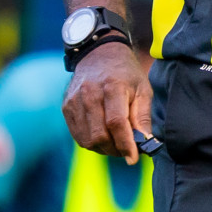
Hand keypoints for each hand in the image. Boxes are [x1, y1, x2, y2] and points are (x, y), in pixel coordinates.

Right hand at [62, 42, 151, 164]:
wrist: (99, 53)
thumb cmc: (126, 73)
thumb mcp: (143, 89)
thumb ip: (142, 117)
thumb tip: (145, 144)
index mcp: (112, 86)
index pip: (116, 123)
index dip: (125, 144)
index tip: (133, 158)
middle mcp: (90, 93)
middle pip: (99, 135)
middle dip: (115, 149)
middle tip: (126, 149)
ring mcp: (75, 100)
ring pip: (87, 139)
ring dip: (103, 148)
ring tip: (116, 142)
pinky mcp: (67, 107)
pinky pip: (78, 135)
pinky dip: (91, 142)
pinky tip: (103, 135)